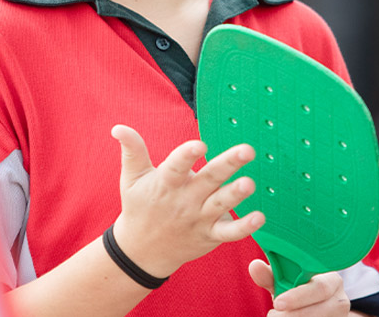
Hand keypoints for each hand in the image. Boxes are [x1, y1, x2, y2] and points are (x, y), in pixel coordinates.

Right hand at [108, 124, 262, 276]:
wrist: (142, 251)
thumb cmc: (139, 207)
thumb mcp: (131, 179)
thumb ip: (132, 151)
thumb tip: (118, 127)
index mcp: (166, 183)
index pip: (176, 166)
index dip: (187, 155)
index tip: (200, 144)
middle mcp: (184, 200)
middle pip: (208, 180)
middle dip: (228, 165)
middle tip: (247, 150)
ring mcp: (198, 219)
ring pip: (221, 204)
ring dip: (236, 194)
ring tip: (250, 183)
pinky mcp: (210, 235)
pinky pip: (229, 232)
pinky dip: (244, 227)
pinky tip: (259, 217)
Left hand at [249, 259, 349, 316]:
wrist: (313, 305)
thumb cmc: (297, 290)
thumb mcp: (285, 282)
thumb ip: (270, 276)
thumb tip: (255, 266)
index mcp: (332, 280)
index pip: (319, 287)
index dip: (298, 296)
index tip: (277, 303)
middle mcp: (341, 298)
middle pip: (320, 310)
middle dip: (294, 314)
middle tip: (272, 315)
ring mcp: (340, 315)